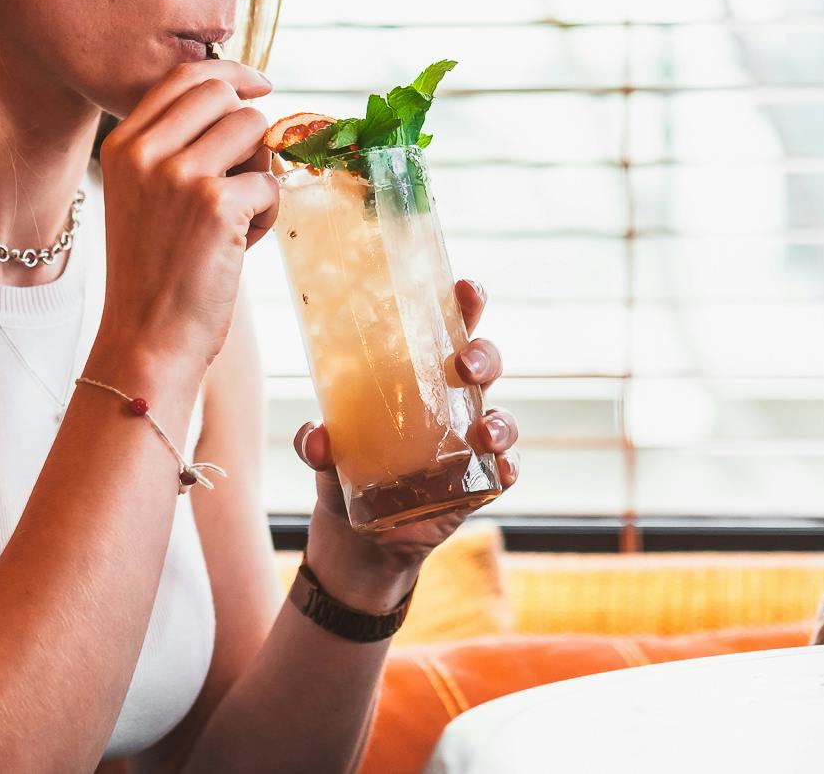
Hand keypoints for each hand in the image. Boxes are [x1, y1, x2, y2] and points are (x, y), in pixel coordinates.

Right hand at [96, 60, 276, 373]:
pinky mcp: (216, 204)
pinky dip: (267, 214)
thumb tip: (244, 109)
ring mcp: (180, 175)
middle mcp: (146, 152)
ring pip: (255, 130)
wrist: (146, 340)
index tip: (260, 84)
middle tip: (247, 174)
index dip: (230, 72)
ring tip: (238, 218)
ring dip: (261, 173)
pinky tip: (240, 246)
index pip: (184, 77)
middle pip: (225, 95)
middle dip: (250, 130)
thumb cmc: (156, 273)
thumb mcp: (144, 197)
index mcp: (123, 145)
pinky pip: (270, 182)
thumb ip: (177, 149)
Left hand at [294, 279, 518, 611]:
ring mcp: (472, 442)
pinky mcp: (481, 481)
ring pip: (502, 417)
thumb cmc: (347, 470)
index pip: (448, 328)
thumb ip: (315, 443)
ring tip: (485, 431)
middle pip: (485, 364)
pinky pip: (508, 469)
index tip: (464, 288)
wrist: (359, 535)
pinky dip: (508, 466)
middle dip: (484, 355)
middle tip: (464, 364)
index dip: (464, 304)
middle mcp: (453, 401)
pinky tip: (499, 468)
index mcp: (419, 376)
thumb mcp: (324, 455)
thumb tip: (316, 436)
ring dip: (502, 420)